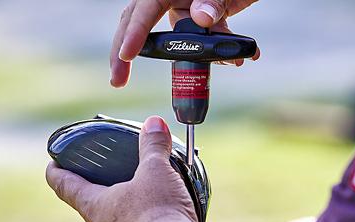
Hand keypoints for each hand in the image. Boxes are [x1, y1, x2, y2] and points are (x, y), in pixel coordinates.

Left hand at [46, 116, 197, 221]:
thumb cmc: (159, 213)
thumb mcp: (157, 171)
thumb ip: (153, 146)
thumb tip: (153, 123)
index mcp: (95, 207)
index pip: (66, 186)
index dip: (57, 173)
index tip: (52, 166)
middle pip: (92, 212)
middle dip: (102, 199)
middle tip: (116, 186)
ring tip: (146, 215)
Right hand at [110, 0, 260, 87]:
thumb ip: (213, 1)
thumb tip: (202, 18)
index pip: (143, 10)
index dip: (133, 33)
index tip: (127, 55)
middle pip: (137, 25)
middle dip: (125, 54)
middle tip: (118, 80)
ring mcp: (183, 10)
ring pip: (172, 40)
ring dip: (189, 60)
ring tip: (203, 76)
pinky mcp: (197, 22)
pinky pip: (199, 42)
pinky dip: (216, 54)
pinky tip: (236, 59)